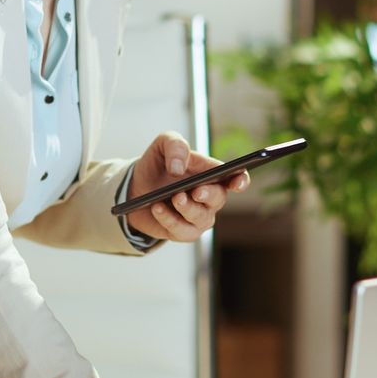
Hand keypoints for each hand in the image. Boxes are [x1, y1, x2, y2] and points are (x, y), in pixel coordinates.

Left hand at [126, 131, 248, 243]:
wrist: (135, 188)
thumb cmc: (157, 165)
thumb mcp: (163, 145)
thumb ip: (175, 146)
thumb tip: (178, 168)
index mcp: (212, 174)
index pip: (237, 178)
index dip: (241, 181)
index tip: (237, 183)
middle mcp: (210, 198)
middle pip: (219, 198)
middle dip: (208, 194)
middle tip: (196, 191)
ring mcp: (199, 217)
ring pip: (201, 217)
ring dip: (187, 208)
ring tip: (174, 198)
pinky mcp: (183, 232)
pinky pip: (181, 230)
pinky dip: (168, 219)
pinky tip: (157, 208)